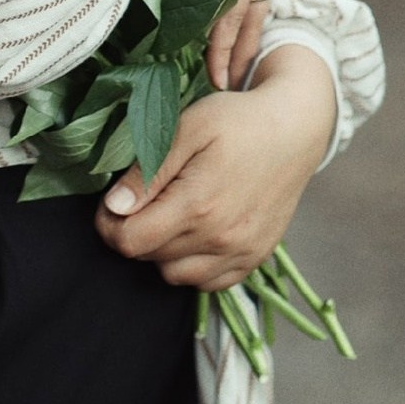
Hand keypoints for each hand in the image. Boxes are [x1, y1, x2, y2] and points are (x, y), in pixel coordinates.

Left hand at [94, 45, 335, 290]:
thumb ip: (148, 171)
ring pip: (176, 275)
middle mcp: (221, 238)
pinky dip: (192, 265)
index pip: (131, 241)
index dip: (109, 225)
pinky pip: (209, 282)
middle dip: (134, 232)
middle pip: (150, 258)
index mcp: (198, 205)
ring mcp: (241, 253)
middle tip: (140, 200)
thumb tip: (114, 207)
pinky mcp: (255, 257)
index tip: (111, 204)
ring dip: (161, 251)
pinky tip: (195, 232)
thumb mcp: (187, 128)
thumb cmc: (238, 120)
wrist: (295, 128)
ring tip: (169, 213)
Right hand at [201, 0, 273, 91]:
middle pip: (250, 7)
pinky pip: (233, 20)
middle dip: (242, 42)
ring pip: (244, 21)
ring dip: (235, 54)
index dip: (235, 7)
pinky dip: (224, 49)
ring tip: (226, 84)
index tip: (227, 34)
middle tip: (234, 74)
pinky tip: (219, 75)